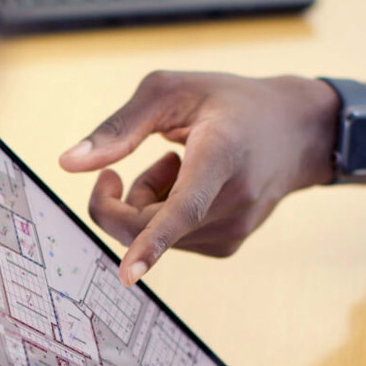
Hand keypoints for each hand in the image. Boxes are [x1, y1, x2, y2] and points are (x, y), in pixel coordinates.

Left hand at [58, 72, 337, 285]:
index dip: (152, 240)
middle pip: (146, 226)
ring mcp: (234, 229)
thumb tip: (69, 164)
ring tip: (179, 165)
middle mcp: (233, 199)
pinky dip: (164, 217)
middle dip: (117, 200)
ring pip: (153, 235)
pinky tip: (195, 187)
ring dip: (146, 202)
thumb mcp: (171, 91)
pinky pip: (170, 242)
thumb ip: (118, 127)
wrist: (296, 132)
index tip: (129, 274)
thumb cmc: (227, 103)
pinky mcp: (228, 246)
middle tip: (126, 164)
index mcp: (221, 153)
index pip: (185, 206)